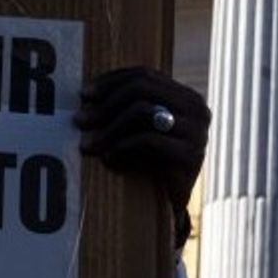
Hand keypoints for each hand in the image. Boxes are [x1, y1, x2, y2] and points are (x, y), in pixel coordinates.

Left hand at [74, 67, 209, 212]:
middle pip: (142, 90)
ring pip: (143, 112)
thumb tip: (86, 94)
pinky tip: (108, 157)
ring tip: (88, 144)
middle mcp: (196, 108)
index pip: (144, 74)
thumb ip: (128, 106)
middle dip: (106, 104)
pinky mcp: (191, 156)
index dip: (111, 81)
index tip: (84, 94)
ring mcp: (197, 131)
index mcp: (185, 95)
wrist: (172, 203)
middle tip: (80, 120)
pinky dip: (123, 146)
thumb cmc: (152, 160)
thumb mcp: (143, 127)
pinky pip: (150, 140)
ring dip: (109, 128)